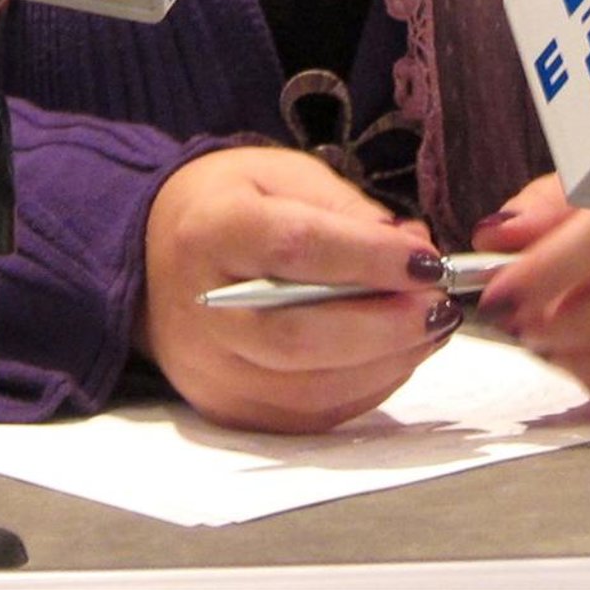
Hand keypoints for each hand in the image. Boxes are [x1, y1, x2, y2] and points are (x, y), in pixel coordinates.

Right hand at [138, 146, 458, 432]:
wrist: (149, 253)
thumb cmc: (227, 204)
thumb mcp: (281, 174)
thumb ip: (348, 209)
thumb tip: (413, 250)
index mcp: (213, 229)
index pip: (295, 249)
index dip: (368, 260)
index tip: (427, 261)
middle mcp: (203, 307)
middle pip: (300, 335)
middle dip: (385, 326)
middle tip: (440, 307)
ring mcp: (209, 369)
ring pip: (308, 387)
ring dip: (386, 363)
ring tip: (430, 328)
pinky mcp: (224, 408)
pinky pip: (307, 415)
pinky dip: (363, 388)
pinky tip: (394, 356)